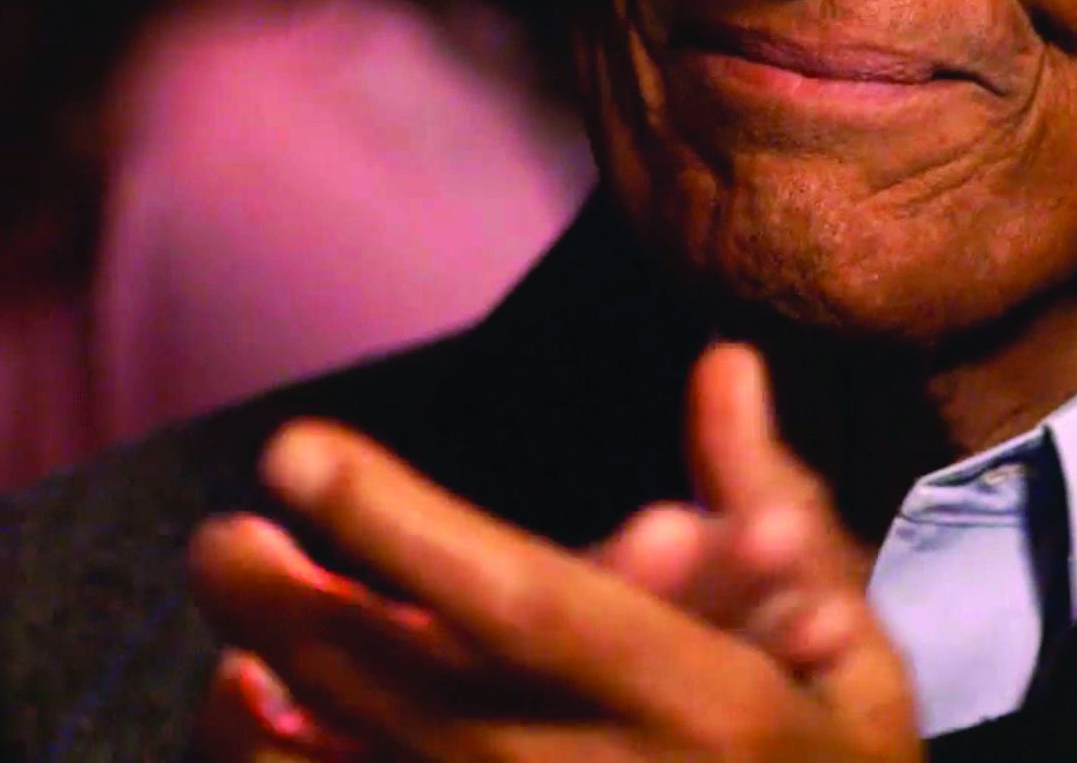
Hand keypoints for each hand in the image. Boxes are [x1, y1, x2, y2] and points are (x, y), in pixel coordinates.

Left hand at [186, 345, 917, 760]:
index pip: (522, 602)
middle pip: (401, 688)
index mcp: (698, 701)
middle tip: (223, 537)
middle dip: (287, 605)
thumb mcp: (854, 653)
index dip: (399, 525)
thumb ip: (773, 506)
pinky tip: (248, 712)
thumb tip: (723, 364)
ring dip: (264, 706)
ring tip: (228, 641)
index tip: (296, 449)